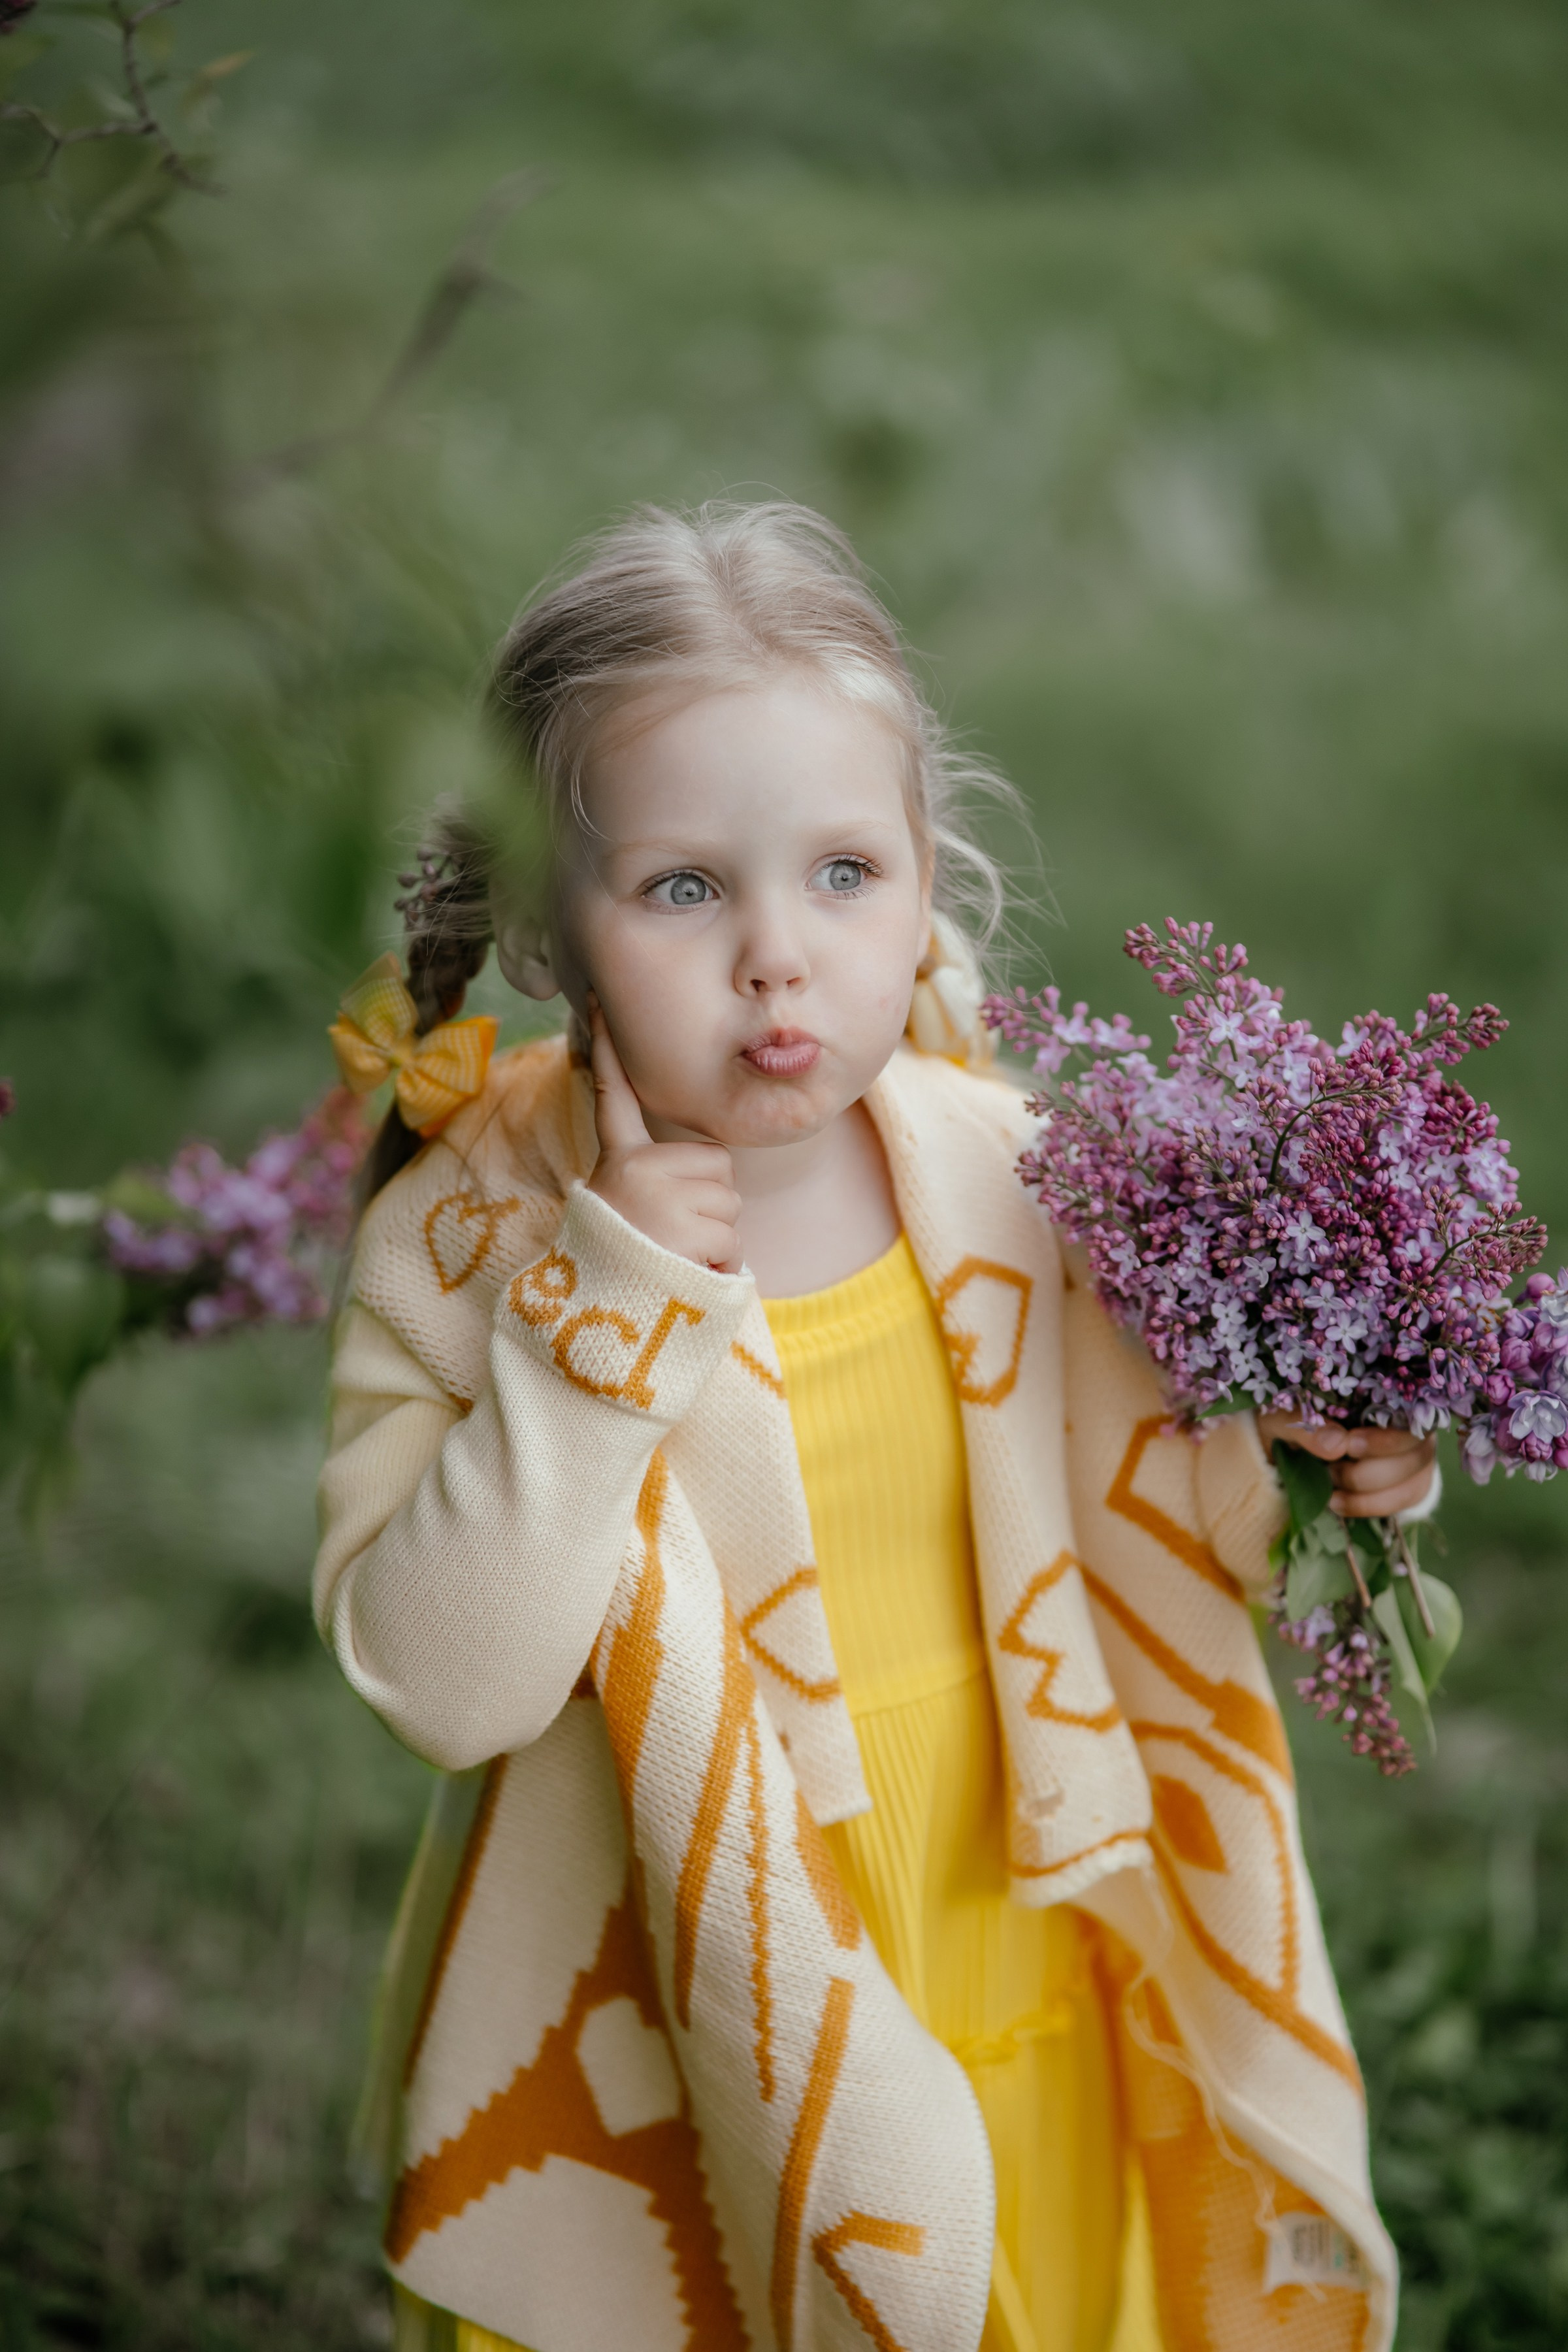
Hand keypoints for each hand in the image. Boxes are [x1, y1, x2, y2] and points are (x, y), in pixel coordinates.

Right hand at [584, 999, 742, 1272]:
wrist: (600, 1326)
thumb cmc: (623, 1272)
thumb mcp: (626, 1215)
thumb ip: (658, 1185)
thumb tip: (706, 1180)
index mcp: (617, 1163)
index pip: (612, 1097)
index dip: (608, 1050)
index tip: (599, 1001)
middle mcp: (635, 1169)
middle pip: (716, 1164)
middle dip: (711, 1203)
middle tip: (673, 1236)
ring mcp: (660, 1196)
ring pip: (730, 1204)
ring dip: (717, 1240)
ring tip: (675, 1260)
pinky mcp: (685, 1226)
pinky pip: (732, 1240)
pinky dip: (720, 1266)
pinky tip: (685, 1276)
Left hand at [1257, 1413, 1436, 1519]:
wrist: (1292, 1448)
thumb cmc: (1295, 1422)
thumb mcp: (1285, 1418)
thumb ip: (1307, 1425)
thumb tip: (1337, 1444)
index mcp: (1382, 1394)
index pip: (1410, 1414)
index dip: (1385, 1437)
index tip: (1349, 1445)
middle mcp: (1409, 1421)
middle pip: (1418, 1451)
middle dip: (1372, 1469)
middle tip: (1332, 1471)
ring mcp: (1415, 1453)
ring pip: (1414, 1478)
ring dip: (1368, 1489)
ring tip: (1330, 1483)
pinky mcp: (1412, 1481)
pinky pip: (1406, 1498)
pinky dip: (1369, 1505)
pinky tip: (1337, 1502)